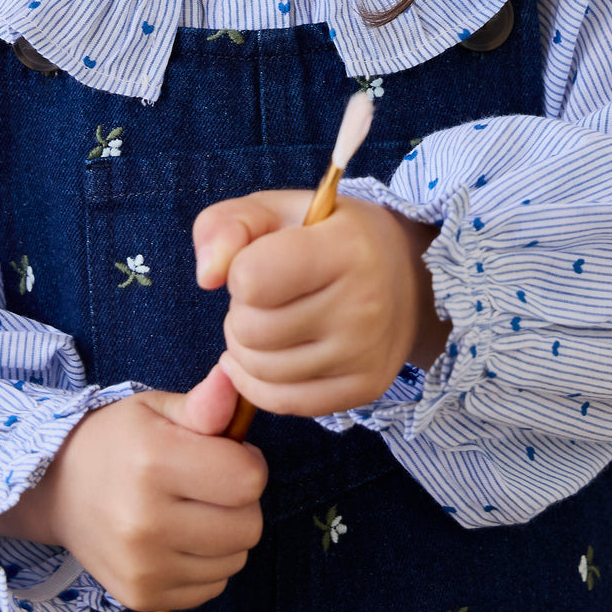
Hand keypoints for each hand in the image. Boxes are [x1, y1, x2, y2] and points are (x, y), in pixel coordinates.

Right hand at [0, 366, 266, 611]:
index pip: (249, 480)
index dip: (248, 461)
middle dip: (241, 501)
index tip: (225, 452)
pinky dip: (206, 564)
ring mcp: (143, 567)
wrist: (57, 490)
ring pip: (235, 560)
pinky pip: (212, 588)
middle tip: (210, 483)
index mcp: (153, 463)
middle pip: (248, 526)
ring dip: (225, 535)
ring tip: (192, 509)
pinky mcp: (141, 597)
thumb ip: (203, 403)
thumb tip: (233, 374)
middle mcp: (146, 522)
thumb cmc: (117, 441)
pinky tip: (179, 539)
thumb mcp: (155, 409)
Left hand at [193, 191, 449, 418]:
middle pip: (252, 330)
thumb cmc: (327, 236)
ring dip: (246, 347)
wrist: (406, 275)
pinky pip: (282, 403)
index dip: (240, 270)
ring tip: (268, 321)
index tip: (261, 260)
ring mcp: (367, 353)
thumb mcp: (276, 209)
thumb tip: (206, 277)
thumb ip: (225, 224)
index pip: (252, 279)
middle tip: (264, 297)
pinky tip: (265, 355)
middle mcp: (364, 304)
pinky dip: (258, 383)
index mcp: (346, 248)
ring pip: (261, 370)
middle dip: (241, 312)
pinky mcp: (365, 389)